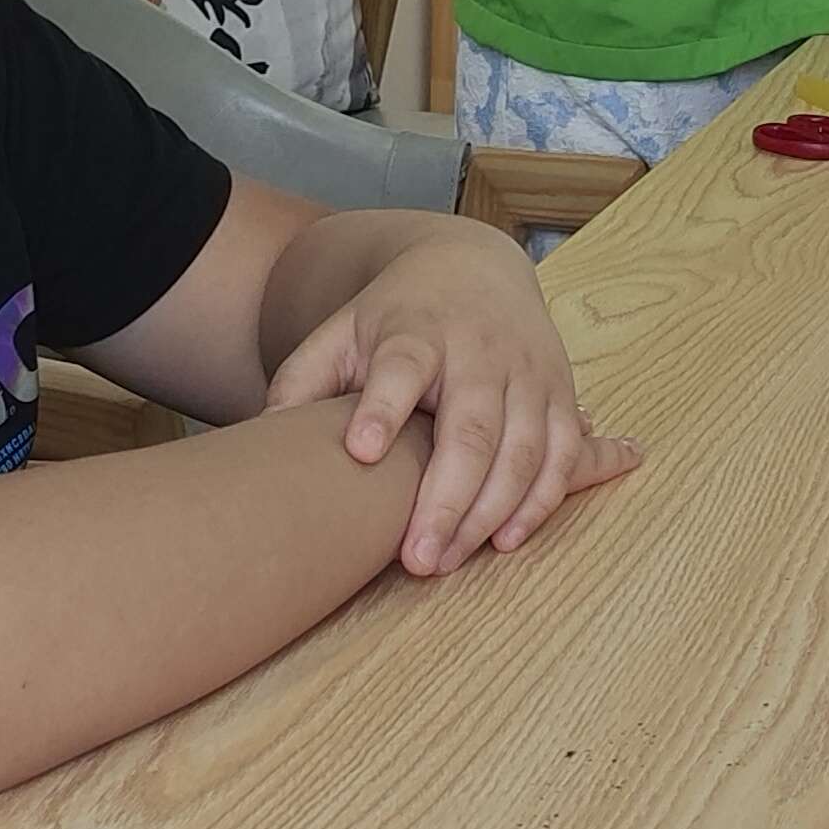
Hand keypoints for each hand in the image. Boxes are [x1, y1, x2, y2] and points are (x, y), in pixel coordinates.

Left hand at [259, 228, 640, 574]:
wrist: (475, 267)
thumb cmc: (397, 319)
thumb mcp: (343, 332)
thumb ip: (304, 380)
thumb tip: (265, 435)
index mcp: (418, 330)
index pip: (401, 367)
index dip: (383, 407)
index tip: (361, 451)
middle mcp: (480, 348)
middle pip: (471, 426)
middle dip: (447, 497)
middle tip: (415, 561)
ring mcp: (528, 370)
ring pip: (524, 448)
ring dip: (491, 512)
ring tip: (447, 560)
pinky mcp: (562, 392)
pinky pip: (564, 453)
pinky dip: (541, 501)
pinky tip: (506, 539)